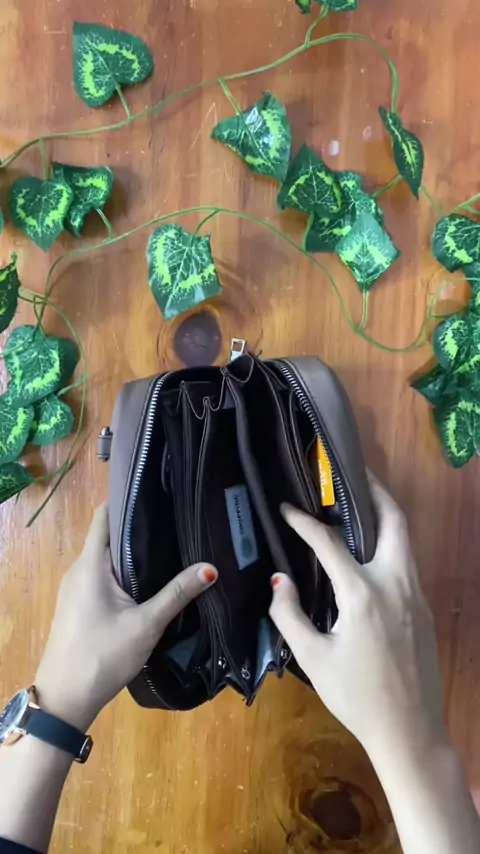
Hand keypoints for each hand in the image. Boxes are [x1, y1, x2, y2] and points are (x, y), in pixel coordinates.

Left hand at [35, 504, 216, 730]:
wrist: (65, 699)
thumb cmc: (103, 655)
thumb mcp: (146, 624)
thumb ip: (178, 593)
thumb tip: (212, 567)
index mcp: (91, 563)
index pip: (106, 515)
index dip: (130, 499)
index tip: (160, 493)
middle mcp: (80, 568)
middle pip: (110, 534)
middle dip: (140, 527)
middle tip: (178, 520)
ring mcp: (77, 587)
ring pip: (108, 557)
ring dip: (134, 552)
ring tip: (172, 545)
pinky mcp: (80, 604)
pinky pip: (104, 575)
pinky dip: (126, 571)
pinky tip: (151, 578)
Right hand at [269, 476, 446, 759]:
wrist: (409, 730)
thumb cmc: (356, 696)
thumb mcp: (312, 658)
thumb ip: (289, 614)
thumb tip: (279, 580)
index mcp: (364, 594)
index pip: (330, 543)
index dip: (304, 522)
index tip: (286, 508)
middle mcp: (395, 584)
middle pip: (393, 521)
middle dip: (374, 491)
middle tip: (351, 475)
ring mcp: (416, 595)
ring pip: (405, 539)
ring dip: (384, 516)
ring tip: (358, 506)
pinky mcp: (423, 608)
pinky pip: (406, 562)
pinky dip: (389, 544)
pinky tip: (369, 554)